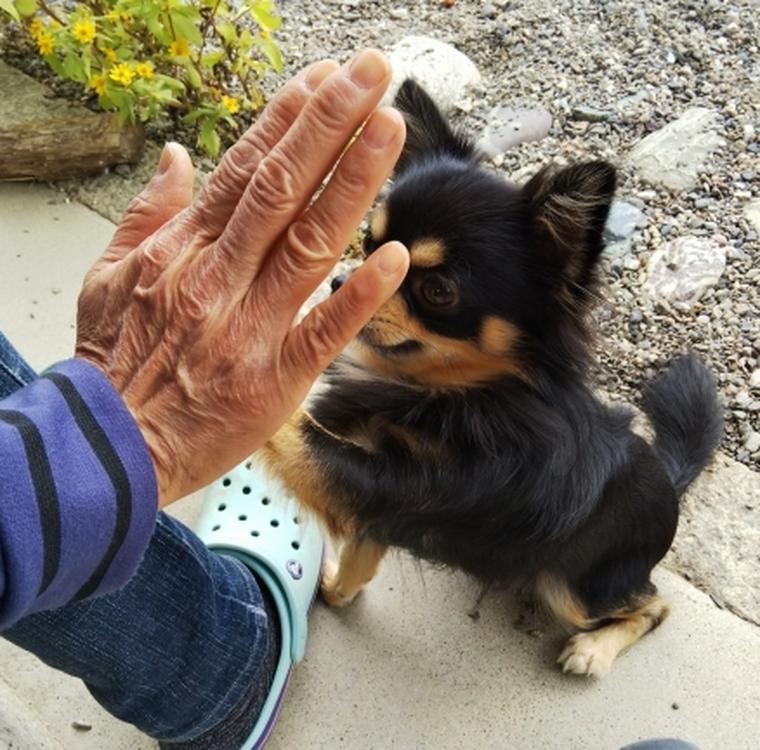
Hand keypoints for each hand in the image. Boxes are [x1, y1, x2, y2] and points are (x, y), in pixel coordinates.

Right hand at [75, 49, 408, 506]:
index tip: (325, 78)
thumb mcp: (108, 276)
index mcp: (182, 250)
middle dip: (330, 124)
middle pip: (281, 188)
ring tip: (390, 128)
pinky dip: (358, 293)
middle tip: (373, 73)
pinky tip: (392, 255)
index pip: (243, 169)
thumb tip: (175, 158)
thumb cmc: (115, 362)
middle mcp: (218, 277)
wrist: (110, 446)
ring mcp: (249, 326)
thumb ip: (147, 214)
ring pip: (307, 242)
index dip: (287, 121)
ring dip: (352, 182)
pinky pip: (322, 330)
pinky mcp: (275, 376)